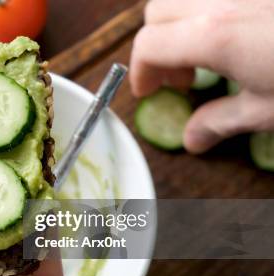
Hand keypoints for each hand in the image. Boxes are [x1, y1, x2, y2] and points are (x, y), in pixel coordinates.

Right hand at [130, 0, 273, 152]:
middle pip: (157, 12)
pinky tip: (231, 38)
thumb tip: (193, 137)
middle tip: (177, 77)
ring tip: (203, 53)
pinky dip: (208, 15)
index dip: (140, 73)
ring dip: (179, 25)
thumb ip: (222, 120)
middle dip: (154, 45)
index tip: (148, 92)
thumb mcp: (269, 110)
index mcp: (213, 35)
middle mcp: (222, 1)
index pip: (147, 46)